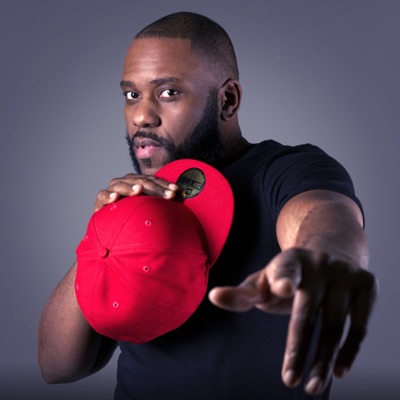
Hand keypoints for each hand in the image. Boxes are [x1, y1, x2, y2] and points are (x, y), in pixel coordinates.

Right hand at [93, 173, 179, 211]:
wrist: (112, 228)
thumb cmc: (135, 216)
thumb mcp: (151, 208)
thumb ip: (163, 201)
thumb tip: (182, 196)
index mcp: (138, 181)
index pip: (153, 180)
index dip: (165, 185)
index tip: (178, 192)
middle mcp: (126, 182)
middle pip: (141, 182)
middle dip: (156, 188)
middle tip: (168, 195)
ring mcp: (112, 189)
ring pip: (122, 184)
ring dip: (131, 187)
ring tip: (139, 190)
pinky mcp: (100, 200)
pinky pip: (102, 196)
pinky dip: (108, 196)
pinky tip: (115, 198)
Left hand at [208, 248, 377, 395]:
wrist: (328, 253)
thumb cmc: (288, 275)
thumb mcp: (264, 281)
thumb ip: (241, 294)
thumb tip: (213, 296)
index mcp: (289, 261)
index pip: (285, 272)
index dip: (284, 279)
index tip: (282, 287)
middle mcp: (319, 263)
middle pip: (307, 312)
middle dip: (298, 349)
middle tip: (289, 381)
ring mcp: (344, 273)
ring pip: (335, 324)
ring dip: (323, 359)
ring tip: (311, 386)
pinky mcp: (367, 284)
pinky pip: (360, 324)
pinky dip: (350, 350)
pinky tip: (338, 370)